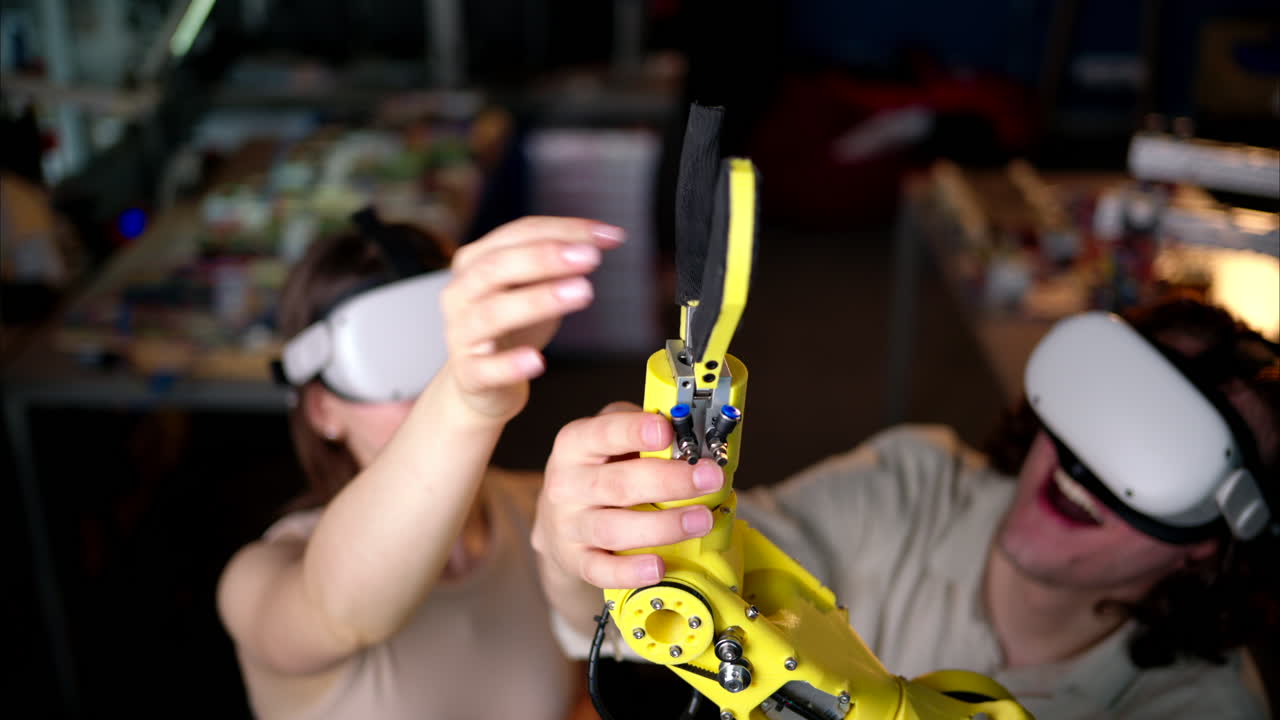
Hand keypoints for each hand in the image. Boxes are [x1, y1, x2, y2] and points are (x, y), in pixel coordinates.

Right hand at [440, 216, 622, 419]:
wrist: (480, 382)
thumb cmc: (511, 328)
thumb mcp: (532, 289)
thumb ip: (554, 267)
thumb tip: (593, 245)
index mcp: (475, 261)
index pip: (518, 234)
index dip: (564, 230)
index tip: (610, 235)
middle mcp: (460, 293)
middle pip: (497, 266)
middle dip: (546, 257)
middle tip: (591, 257)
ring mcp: (460, 334)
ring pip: (492, 313)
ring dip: (538, 300)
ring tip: (583, 293)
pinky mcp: (467, 374)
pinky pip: (485, 369)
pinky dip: (509, 364)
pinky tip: (537, 361)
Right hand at [531, 402, 725, 589]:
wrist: (557, 520)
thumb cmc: (597, 472)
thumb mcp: (610, 442)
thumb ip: (644, 433)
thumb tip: (694, 434)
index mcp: (576, 445)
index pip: (604, 433)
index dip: (635, 431)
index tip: (667, 431)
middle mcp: (567, 484)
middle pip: (618, 484)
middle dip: (669, 481)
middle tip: (709, 478)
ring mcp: (570, 525)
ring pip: (613, 529)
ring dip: (662, 526)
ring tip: (701, 520)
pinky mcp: (576, 560)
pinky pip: (601, 570)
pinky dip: (630, 571)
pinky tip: (658, 566)